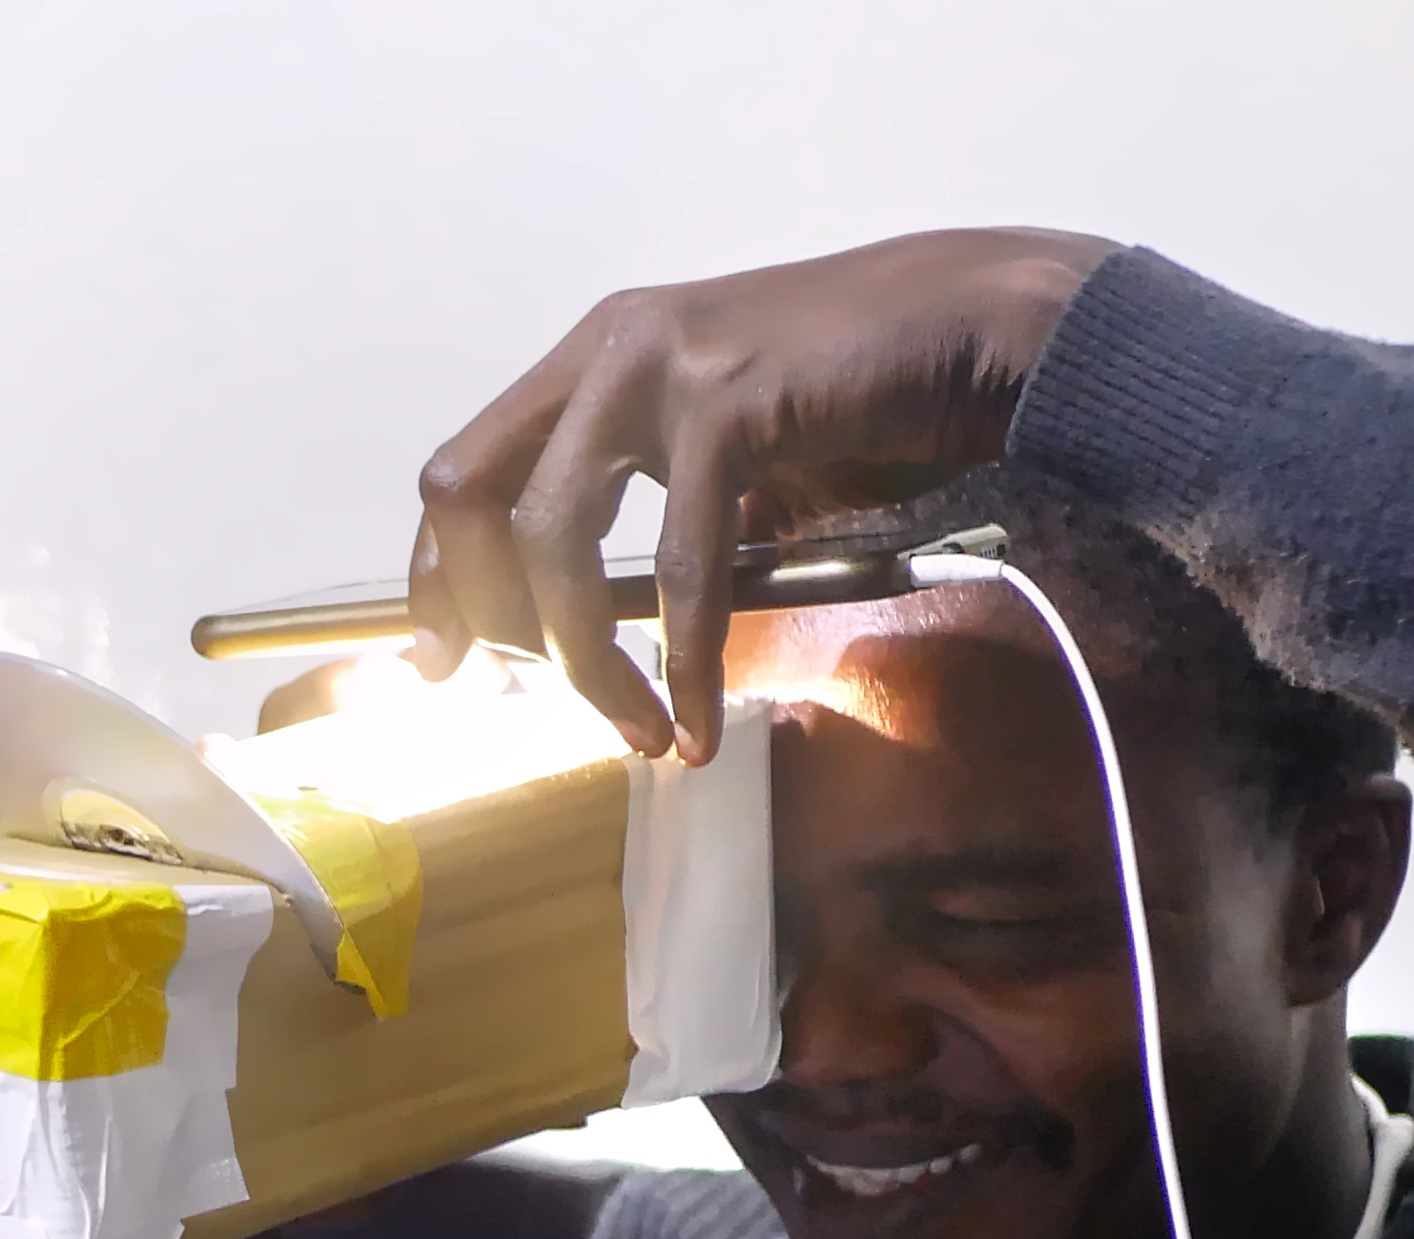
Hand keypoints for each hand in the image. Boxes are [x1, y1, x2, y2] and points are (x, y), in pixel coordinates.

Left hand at [411, 227, 1123, 761]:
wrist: (976, 332)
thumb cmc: (860, 404)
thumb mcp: (723, 454)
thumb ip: (647, 509)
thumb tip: (580, 621)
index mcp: (593, 359)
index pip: (463, 469)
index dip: (437, 575)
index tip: (444, 661)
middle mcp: (608, 350)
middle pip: (471, 496)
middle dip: (488, 615)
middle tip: (533, 699)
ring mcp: (662, 366)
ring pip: (555, 539)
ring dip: (584, 659)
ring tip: (636, 731)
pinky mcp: (729, 403)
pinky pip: (680, 564)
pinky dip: (682, 657)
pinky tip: (695, 717)